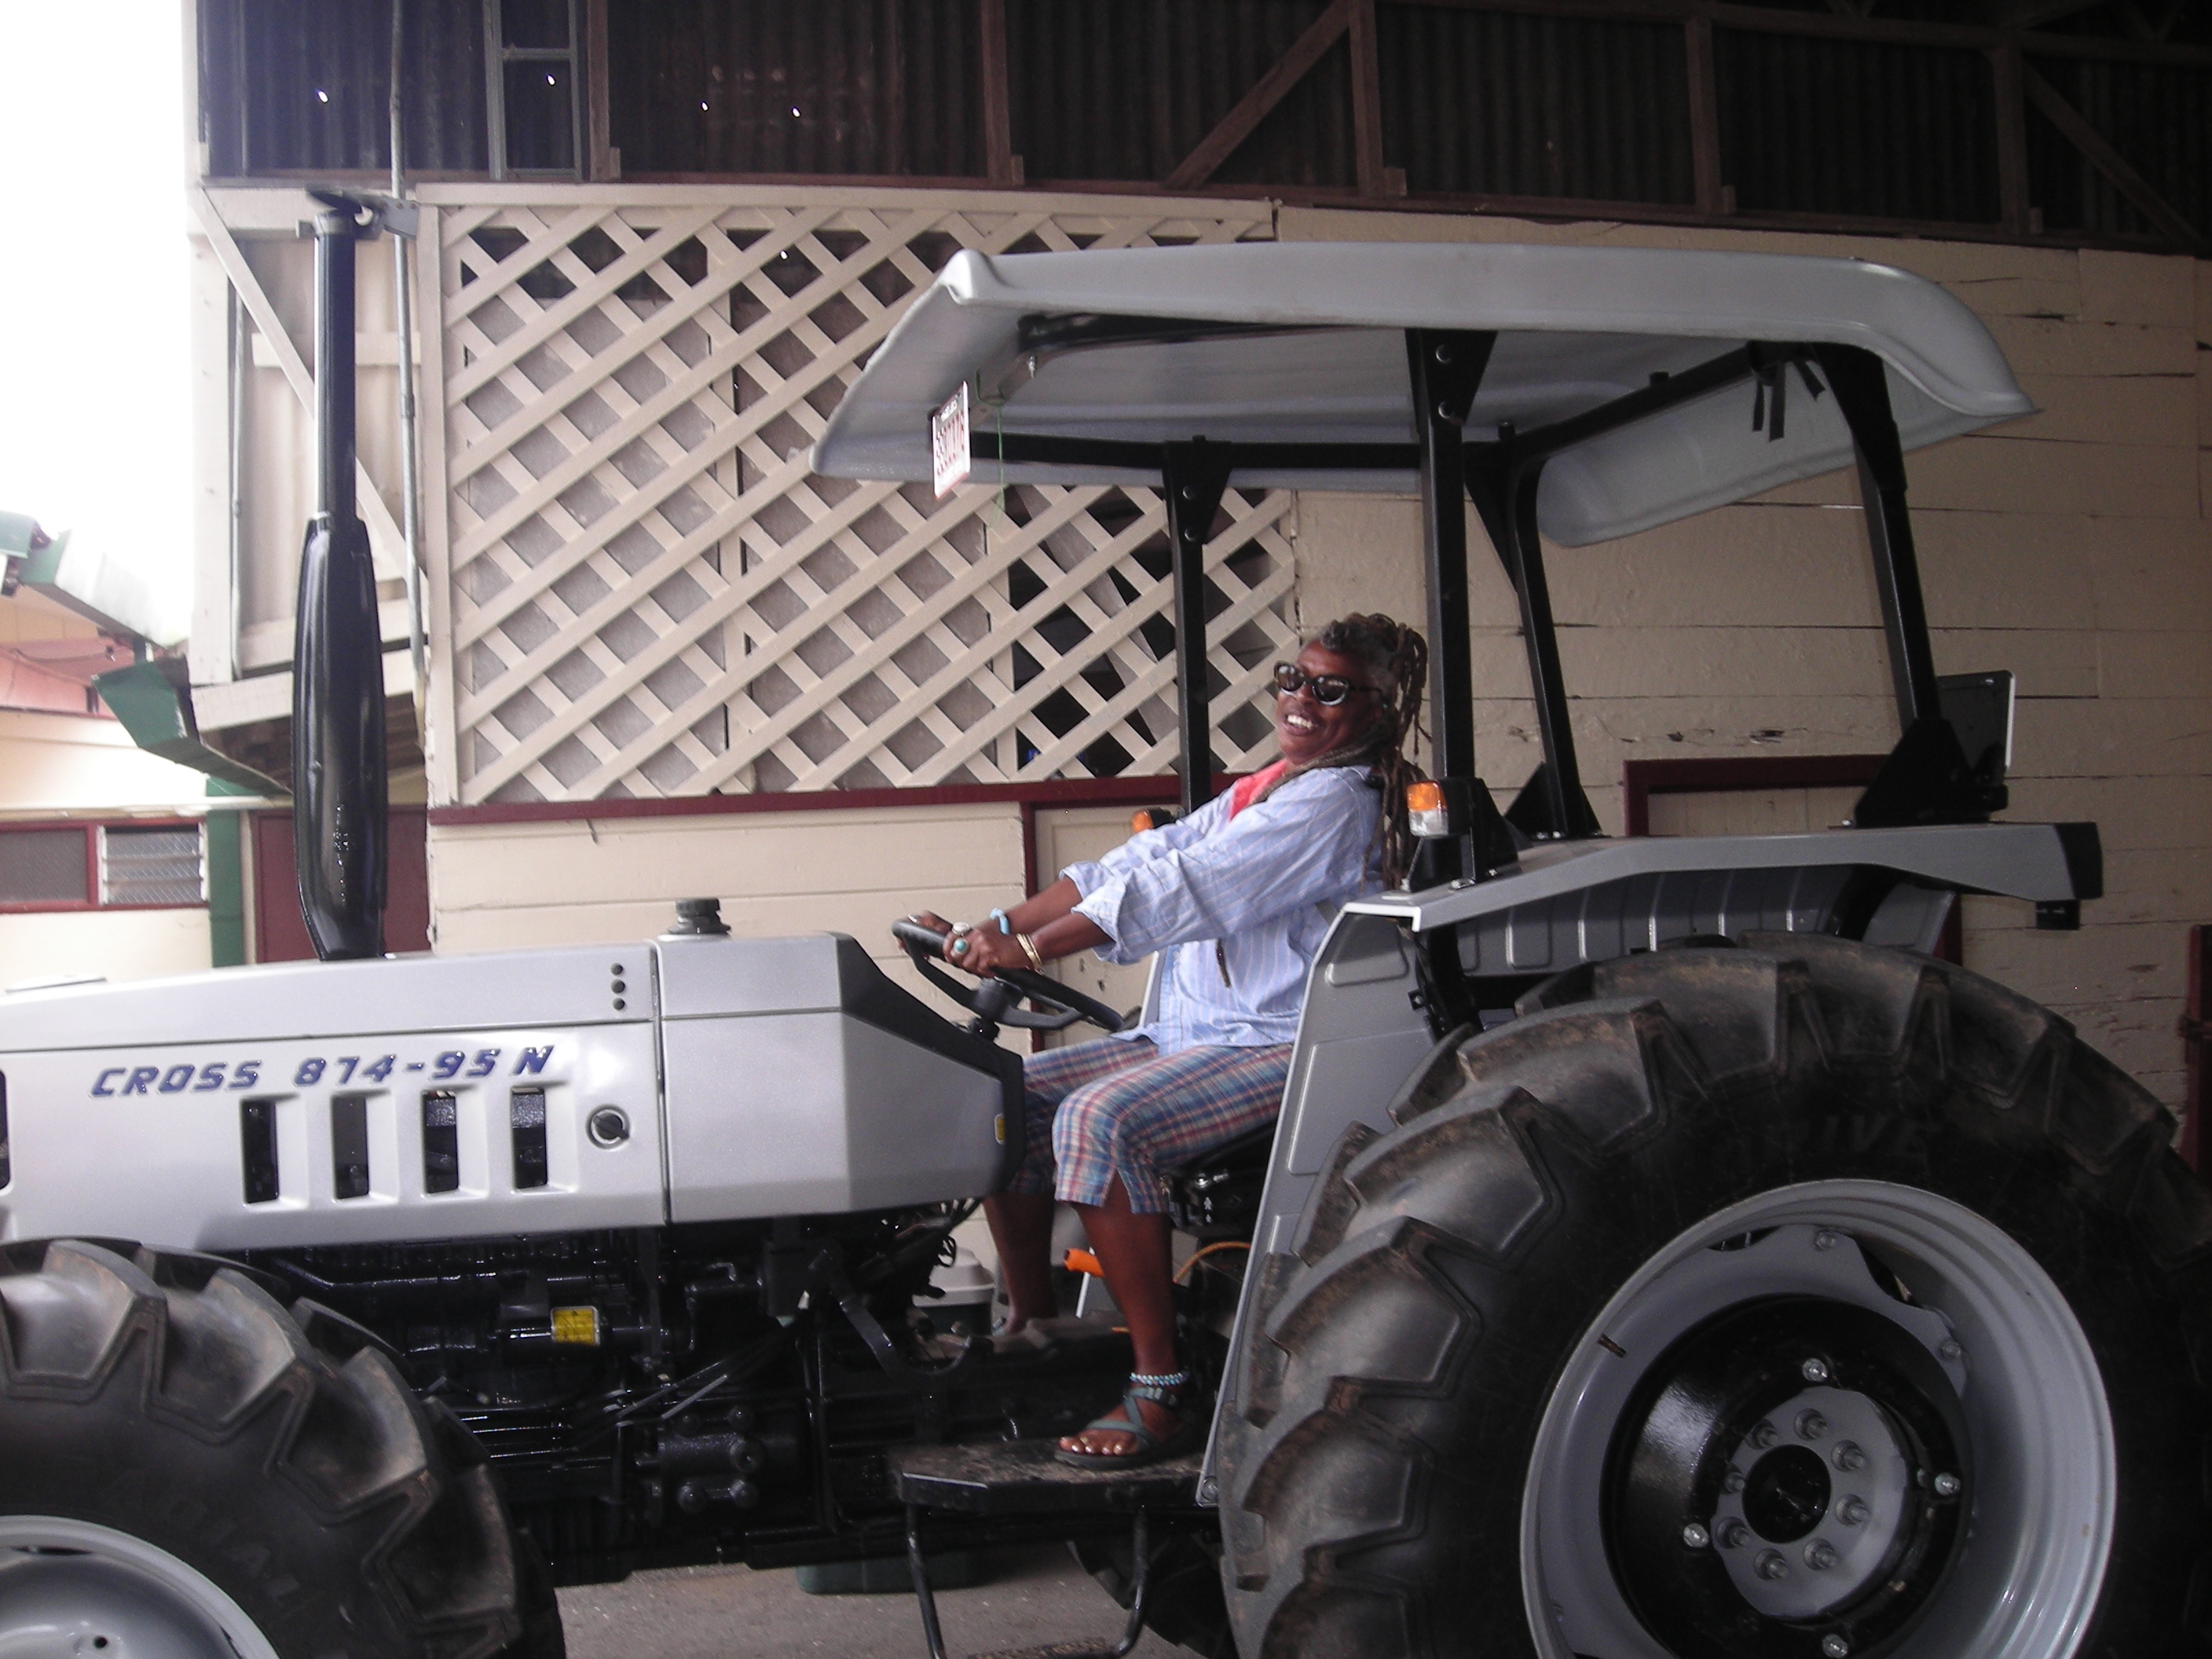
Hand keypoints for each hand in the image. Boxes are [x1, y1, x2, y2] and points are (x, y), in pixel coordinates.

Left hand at [897, 910, 1023, 978]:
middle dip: (962, 963)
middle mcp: (977, 936)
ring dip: (977, 969)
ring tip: (986, 967)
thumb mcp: (988, 938)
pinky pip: (980, 969)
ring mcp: (983, 945)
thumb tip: (958, 954)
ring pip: (967, 965)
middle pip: (956, 954)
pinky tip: (993, 969)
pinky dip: (986, 973)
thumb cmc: (1008, 944)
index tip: (948, 956)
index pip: (952, 937)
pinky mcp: (990, 955)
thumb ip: (973, 944)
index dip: (947, 949)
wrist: (1026, 945)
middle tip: (974, 965)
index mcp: (975, 931)